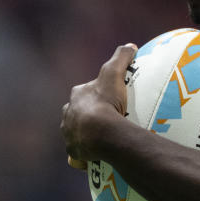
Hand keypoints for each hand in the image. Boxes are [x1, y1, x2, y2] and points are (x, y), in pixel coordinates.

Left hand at [61, 44, 136, 163]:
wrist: (100, 132)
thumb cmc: (106, 102)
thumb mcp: (114, 74)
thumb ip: (122, 57)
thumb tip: (131, 45)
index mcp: (76, 96)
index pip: (82, 93)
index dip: (92, 95)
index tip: (104, 98)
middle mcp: (68, 114)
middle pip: (75, 113)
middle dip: (84, 116)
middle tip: (103, 121)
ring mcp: (69, 134)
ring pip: (75, 132)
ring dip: (84, 135)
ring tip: (101, 140)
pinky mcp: (73, 151)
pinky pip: (79, 153)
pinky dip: (85, 154)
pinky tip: (96, 156)